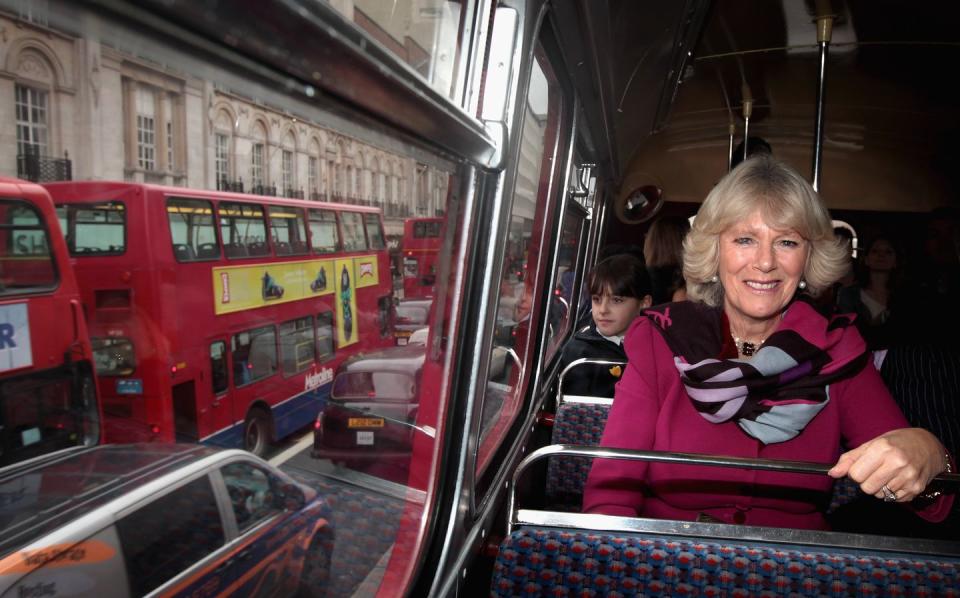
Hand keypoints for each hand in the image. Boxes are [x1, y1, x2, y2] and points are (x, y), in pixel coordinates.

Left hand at [828, 428, 946, 502]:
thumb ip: (850, 459)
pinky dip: (892, 492)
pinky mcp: (916, 489)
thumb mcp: (872, 443)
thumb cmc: (896, 443)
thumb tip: (832, 473)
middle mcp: (897, 463)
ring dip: (879, 487)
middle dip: (866, 481)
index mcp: (882, 448)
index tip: (861, 467)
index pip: (855, 475)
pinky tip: (898, 479)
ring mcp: (908, 477)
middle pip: (866, 488)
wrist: (929, 446)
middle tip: (875, 471)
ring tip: (888, 474)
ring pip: (879, 495)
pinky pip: (893, 499)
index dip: (855, 472)